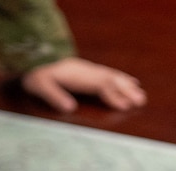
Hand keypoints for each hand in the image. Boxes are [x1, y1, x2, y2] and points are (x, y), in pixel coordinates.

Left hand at [21, 57, 146, 112]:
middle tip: (141, 101)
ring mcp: (89, 70)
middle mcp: (88, 72)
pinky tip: (128, 81)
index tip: (125, 106)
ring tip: (140, 94)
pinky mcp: (89, 70)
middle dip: (126, 90)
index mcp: (78, 76)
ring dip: (127, 85)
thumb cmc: (37, 74)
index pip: (100, 85)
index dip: (113, 96)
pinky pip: (109, 74)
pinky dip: (121, 78)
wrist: (35, 56)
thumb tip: (70, 108)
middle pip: (111, 80)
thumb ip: (55, 96)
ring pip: (112, 76)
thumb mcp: (41, 86)